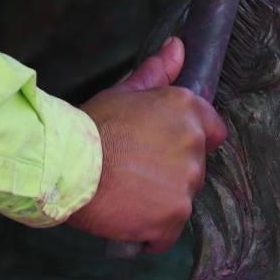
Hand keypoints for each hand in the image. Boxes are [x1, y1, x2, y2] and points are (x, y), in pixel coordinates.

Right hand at [70, 37, 226, 251]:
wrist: (65, 166)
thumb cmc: (91, 128)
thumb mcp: (124, 92)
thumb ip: (157, 72)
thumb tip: (178, 46)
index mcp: (187, 111)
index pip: (214, 130)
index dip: (190, 140)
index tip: (166, 148)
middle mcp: (194, 145)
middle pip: (194, 166)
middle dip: (171, 171)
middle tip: (135, 169)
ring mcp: (186, 184)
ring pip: (181, 198)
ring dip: (160, 201)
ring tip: (127, 194)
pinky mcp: (173, 217)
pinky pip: (168, 233)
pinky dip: (151, 232)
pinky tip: (129, 220)